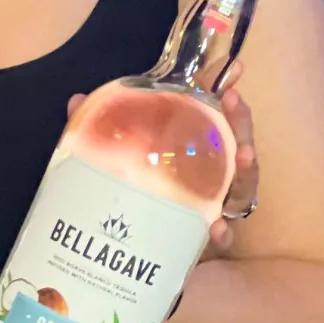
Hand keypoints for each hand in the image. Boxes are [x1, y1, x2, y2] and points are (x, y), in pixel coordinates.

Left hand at [64, 60, 258, 259]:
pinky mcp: (201, 241)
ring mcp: (211, 208)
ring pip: (240, 186)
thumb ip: (99, 131)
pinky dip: (222, 232)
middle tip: (234, 103)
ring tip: (243, 156)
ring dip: (246, 170)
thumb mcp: (111, 157)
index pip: (215, 117)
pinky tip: (217, 227)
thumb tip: (78, 100)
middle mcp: (209, 176)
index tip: (234, 69)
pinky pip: (221, 236)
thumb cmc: (129, 194)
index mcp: (191, 150)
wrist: (126, 253)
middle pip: (236, 146)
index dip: (226, 93)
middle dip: (241, 123)